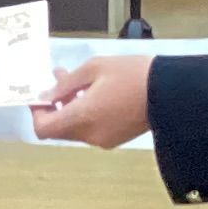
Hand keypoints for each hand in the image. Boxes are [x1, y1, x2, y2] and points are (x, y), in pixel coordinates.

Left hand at [32, 56, 156, 148]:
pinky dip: (86, 114)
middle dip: (55, 106)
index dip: (37, 113)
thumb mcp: (94, 68)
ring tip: (78, 81)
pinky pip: (91, 129)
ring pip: (75, 128)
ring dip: (71, 108)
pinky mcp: (116, 138)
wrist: (170, 90)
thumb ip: (65, 84)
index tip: (41, 96)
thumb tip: (46, 96)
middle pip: (59, 129)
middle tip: (59, 80)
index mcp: (83, 117)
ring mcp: (104, 139)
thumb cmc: (132, 74)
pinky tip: (96, 93)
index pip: (44, 128)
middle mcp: (90, 134)